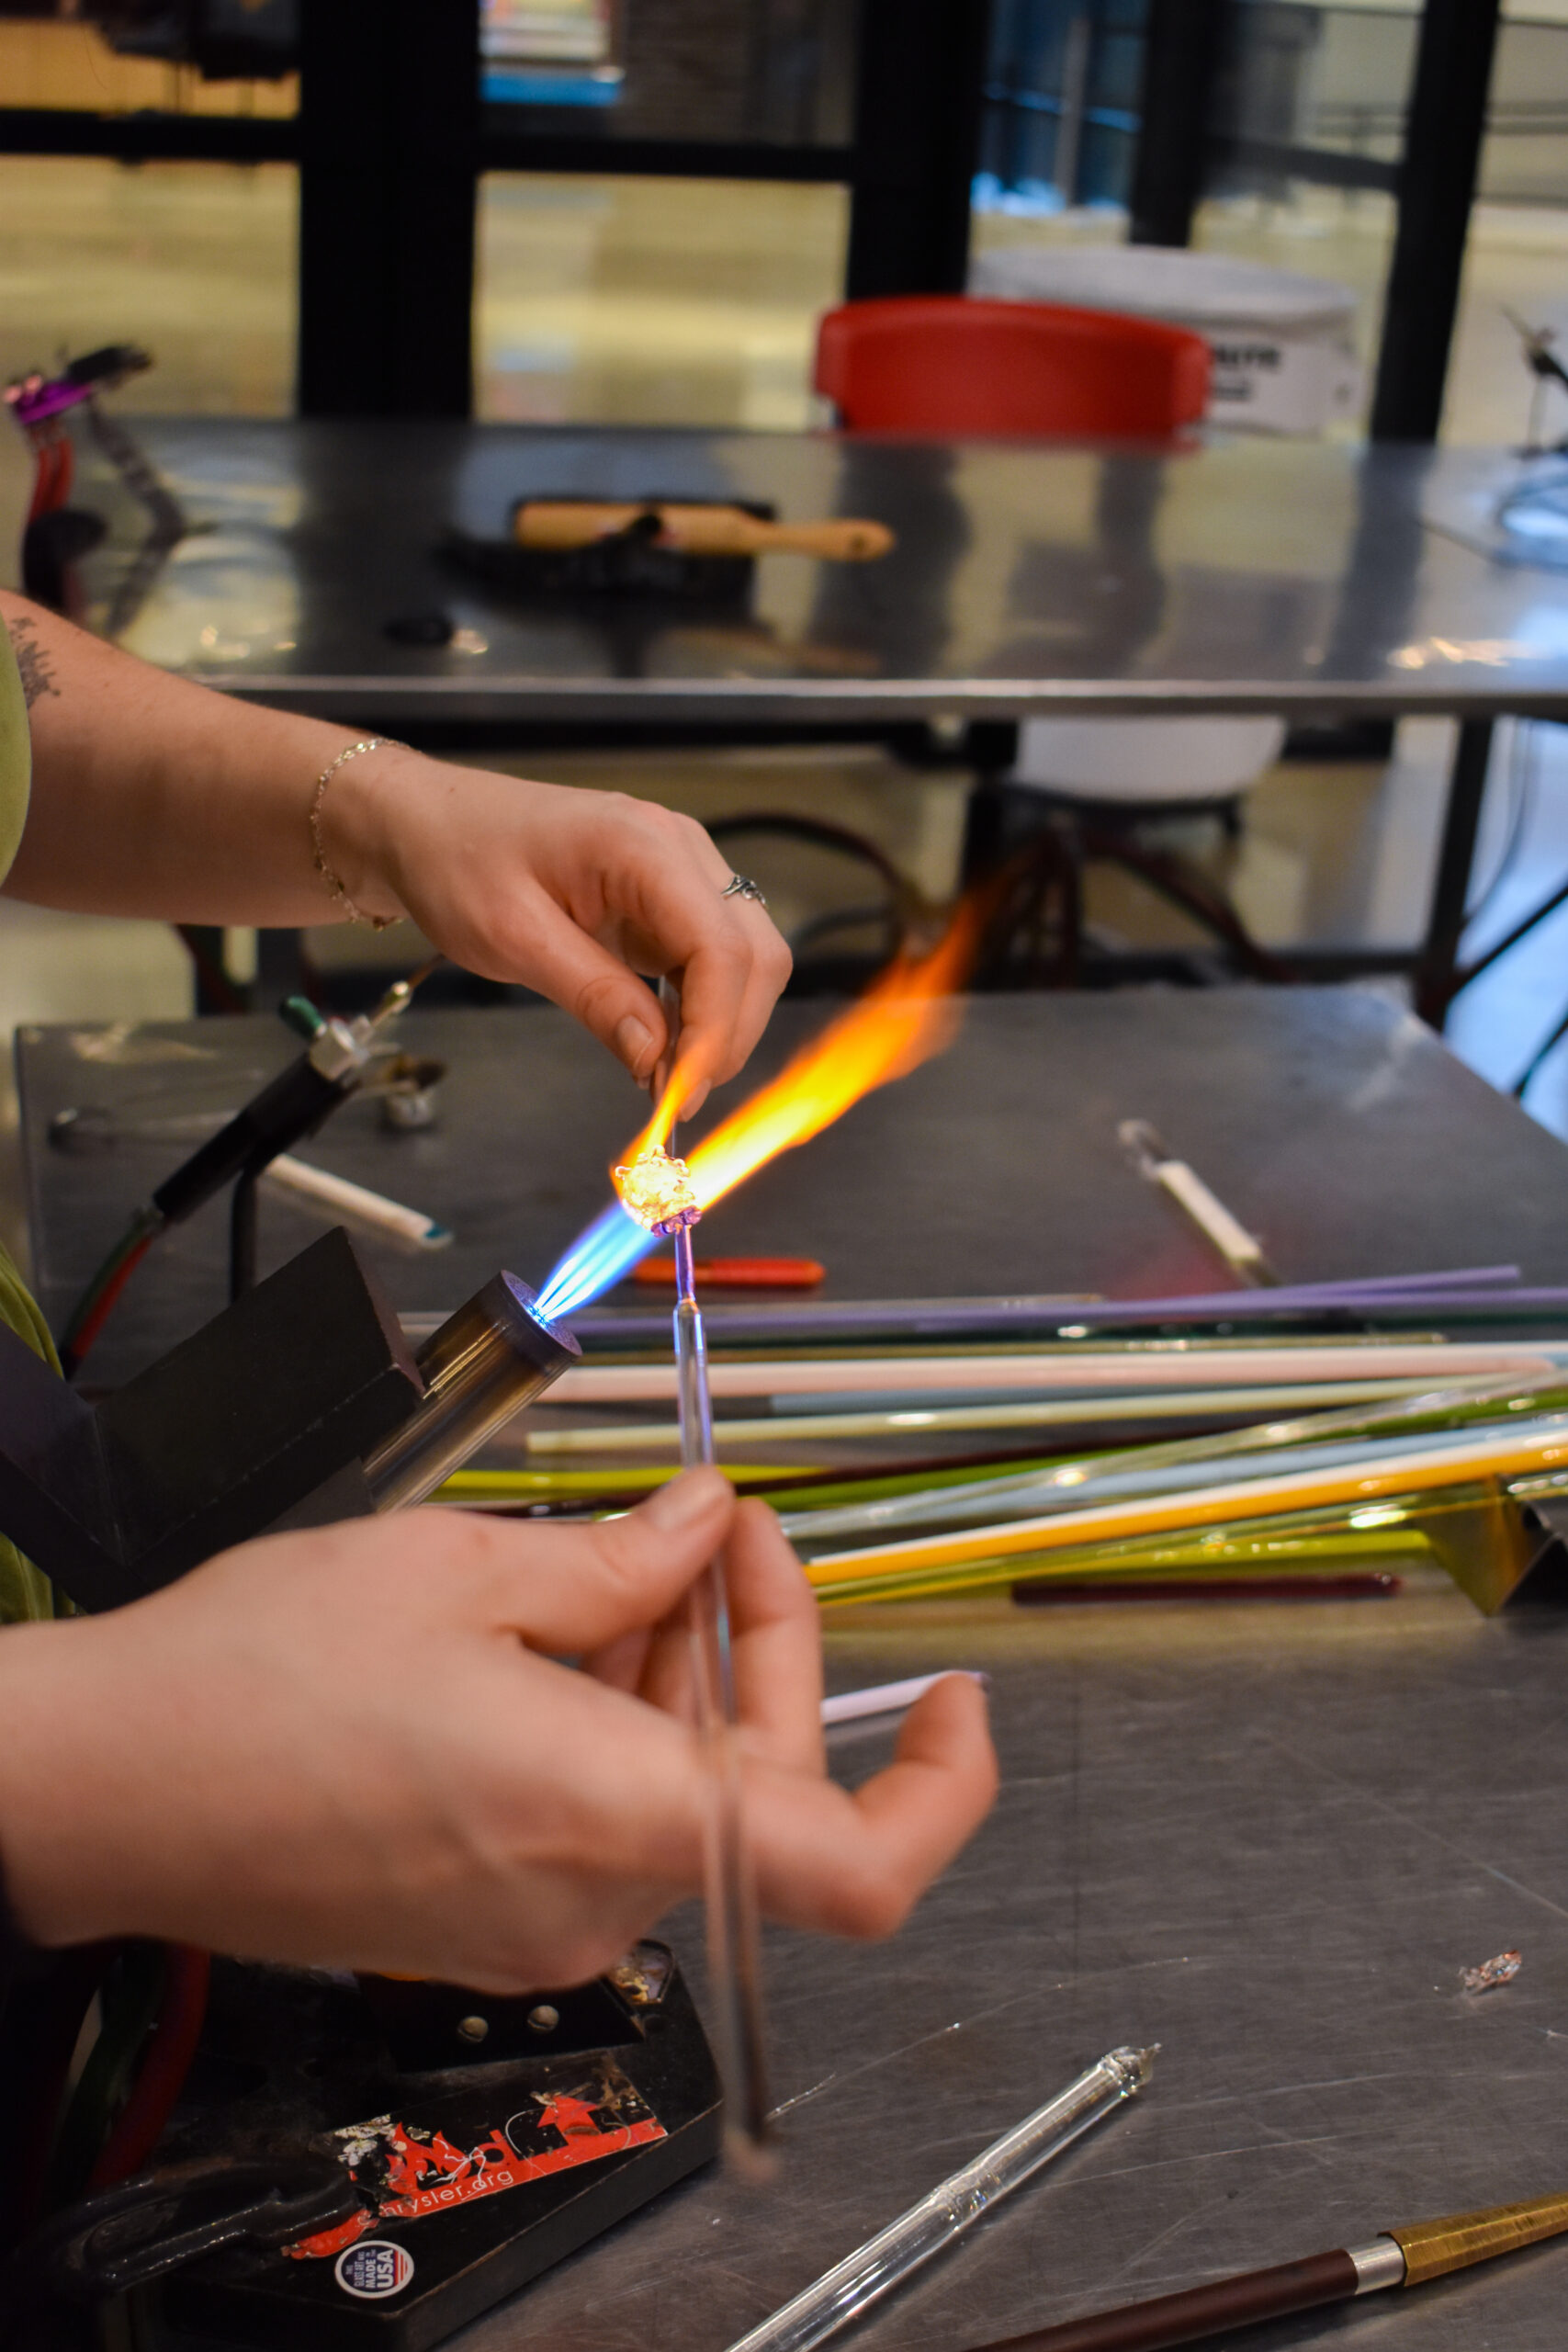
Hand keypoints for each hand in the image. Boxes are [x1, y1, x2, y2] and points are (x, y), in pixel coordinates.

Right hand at [0, 1472, 995, 1989]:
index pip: (860, 1859)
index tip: (956, 1698)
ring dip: (672, 1671)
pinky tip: (546, 1633)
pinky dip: (609, 1722)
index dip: (944, 1784)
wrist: (103, 1786)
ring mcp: (538, 1921)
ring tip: (598, 1561)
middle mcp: (596, 1892)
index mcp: (615, 1806)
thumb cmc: (251, 1688)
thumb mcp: (458, 1566)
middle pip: (762, 1782)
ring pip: (680, 1792)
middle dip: (754, 1639)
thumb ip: (619, 1557)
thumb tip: (702, 1528)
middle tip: (705, 1525)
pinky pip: (603, 1819)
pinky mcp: (485, 1921)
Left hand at [339, 757, 791, 1117]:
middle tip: (676, 1096)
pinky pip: (710, 962)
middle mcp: (676, 850)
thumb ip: (593, 996)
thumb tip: (657, 1057)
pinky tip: (661, 1045)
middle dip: (728, 1033)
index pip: (722, 946)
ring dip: (718, 1026)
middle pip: (753, 954)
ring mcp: (677, 873)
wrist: (427, 826)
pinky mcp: (665, 901)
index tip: (685, 1089)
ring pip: (744, 962)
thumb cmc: (457, 859)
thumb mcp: (513, 938)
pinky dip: (697, 1012)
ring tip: (665, 1078)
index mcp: (641, 843)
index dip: (716, 1027)